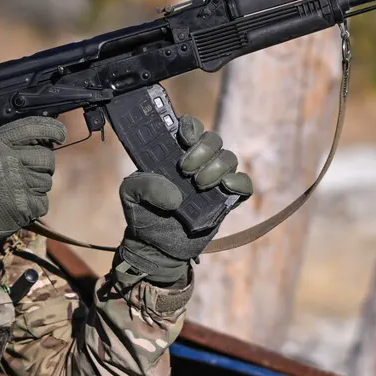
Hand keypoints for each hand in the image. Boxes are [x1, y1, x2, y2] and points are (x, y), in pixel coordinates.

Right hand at [0, 116, 65, 260]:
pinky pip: (43, 201)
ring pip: (47, 180)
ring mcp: (19, 183)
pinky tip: (17, 204)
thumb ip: (8, 142)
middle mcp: (9, 159)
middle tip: (25, 174)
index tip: (61, 134)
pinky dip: (34, 204)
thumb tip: (42, 136)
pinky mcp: (25, 204)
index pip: (35, 127)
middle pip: (47, 157)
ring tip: (15, 191)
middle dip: (42, 166)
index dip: (53, 129)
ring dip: (37, 186)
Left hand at [115, 115, 251, 285]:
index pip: (191, 128)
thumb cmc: (143, 215)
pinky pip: (244, 185)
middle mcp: (198, 163)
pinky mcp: (226, 201)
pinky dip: (239, 182)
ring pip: (229, 159)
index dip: (192, 127)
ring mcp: (214, 181)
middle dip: (203, 151)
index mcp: (175, 154)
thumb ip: (143, 184)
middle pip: (214, 140)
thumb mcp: (130, 195)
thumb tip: (176, 195)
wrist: (155, 248)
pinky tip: (225, 187)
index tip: (184, 139)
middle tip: (186, 171)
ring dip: (216, 168)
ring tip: (199, 186)